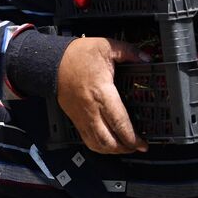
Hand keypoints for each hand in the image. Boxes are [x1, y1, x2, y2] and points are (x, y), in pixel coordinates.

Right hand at [56, 37, 149, 154]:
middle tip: (137, 147)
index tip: (142, 143)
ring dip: (112, 150)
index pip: (119, 122)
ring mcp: (81, 116)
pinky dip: (99, 146)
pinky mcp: (74, 118)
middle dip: (124, 148)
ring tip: (125, 147)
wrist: (51, 61)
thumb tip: (146, 57)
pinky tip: (108, 144)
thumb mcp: (107, 46)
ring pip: (96, 144)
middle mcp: (91, 109)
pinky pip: (86, 139)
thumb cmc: (76, 55)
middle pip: (108, 140)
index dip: (132, 137)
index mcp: (102, 92)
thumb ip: (129, 52)